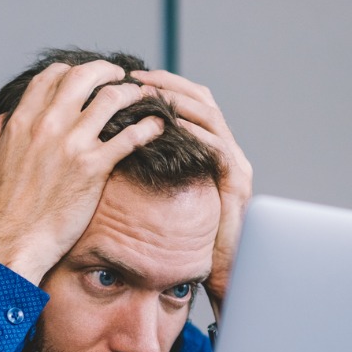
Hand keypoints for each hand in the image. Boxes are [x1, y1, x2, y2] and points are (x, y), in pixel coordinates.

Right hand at [0, 61, 161, 283]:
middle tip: (119, 77)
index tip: (86, 77)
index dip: (72, 70)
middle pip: (84, 76)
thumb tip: (4, 120)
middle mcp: (48, 125)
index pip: (52, 76)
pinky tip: (157, 125)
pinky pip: (129, 137)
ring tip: (142, 97)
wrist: (12, 241)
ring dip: (131, 93)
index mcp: (22, 121)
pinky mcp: (94, 167)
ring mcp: (73, 144)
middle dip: (106, 70)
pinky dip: (148, 127)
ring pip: (111, 99)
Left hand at [130, 69, 251, 317]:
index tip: (131, 79)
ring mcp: (235, 165)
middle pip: (202, 100)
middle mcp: (227, 151)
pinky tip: (171, 125)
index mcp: (210, 150)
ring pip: (210, 116)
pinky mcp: (237, 183)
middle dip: (169, 84)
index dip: (164, 86)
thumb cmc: (189, 243)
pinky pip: (216, 147)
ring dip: (179, 101)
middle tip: (138, 77)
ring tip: (150, 94)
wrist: (222, 273)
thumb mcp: (165, 198)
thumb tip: (113, 154)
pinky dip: (194, 132)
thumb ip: (153, 173)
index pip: (190, 103)